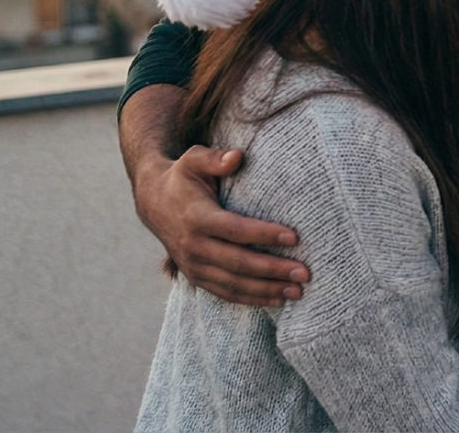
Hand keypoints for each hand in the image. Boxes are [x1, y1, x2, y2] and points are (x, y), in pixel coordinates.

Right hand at [133, 145, 309, 306]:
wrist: (153, 202)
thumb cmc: (183, 177)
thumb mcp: (193, 159)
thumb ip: (215, 158)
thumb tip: (237, 157)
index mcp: (197, 217)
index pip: (235, 230)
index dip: (264, 234)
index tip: (294, 237)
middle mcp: (193, 246)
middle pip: (238, 263)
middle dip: (273, 270)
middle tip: (305, 272)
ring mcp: (194, 265)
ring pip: (233, 284)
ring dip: (266, 290)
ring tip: (298, 291)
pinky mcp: (196, 277)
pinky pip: (225, 293)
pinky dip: (251, 299)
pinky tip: (277, 300)